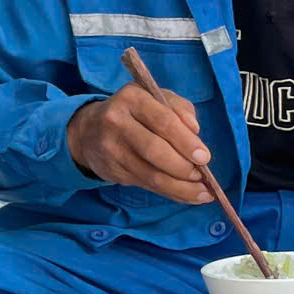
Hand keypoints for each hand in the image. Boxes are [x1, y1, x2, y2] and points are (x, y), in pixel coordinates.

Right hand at [66, 82, 213, 201]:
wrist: (89, 131)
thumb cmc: (134, 112)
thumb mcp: (155, 98)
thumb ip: (179, 108)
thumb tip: (195, 131)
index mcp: (132, 98)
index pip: (163, 121)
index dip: (186, 142)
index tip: (205, 157)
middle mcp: (117, 122)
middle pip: (155, 150)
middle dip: (183, 167)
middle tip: (203, 177)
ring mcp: (111, 148)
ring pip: (151, 174)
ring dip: (180, 187)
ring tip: (202, 193)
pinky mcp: (111, 170)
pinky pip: (146, 185)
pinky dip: (170, 193)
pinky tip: (187, 195)